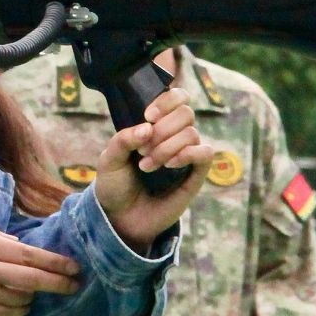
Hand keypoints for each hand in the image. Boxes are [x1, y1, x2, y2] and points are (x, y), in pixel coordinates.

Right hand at [0, 224, 80, 315]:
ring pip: (22, 299)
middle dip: (58, 283)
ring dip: (33, 295)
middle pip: (32, 279)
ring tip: (33, 289)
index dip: (55, 262)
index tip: (74, 266)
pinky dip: (19, 308)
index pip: (29, 255)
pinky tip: (18, 301)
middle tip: (74, 284)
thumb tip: (24, 246)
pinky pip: (9, 313)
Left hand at [92, 86, 212, 251]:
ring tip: (147, 165)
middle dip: (163, 130)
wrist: (121, 218)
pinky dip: (189, 154)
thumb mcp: (109, 159)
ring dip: (167, 147)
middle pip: (186, 112)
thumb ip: (123, 139)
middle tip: (142, 150)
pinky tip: (170, 165)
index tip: (148, 117)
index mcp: (155, 124)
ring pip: (191, 133)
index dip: (166, 101)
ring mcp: (186, 154)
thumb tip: (147, 127)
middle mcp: (174, 135)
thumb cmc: (115, 184)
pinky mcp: (196, 174)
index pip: (176, 97)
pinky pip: (206, 153)